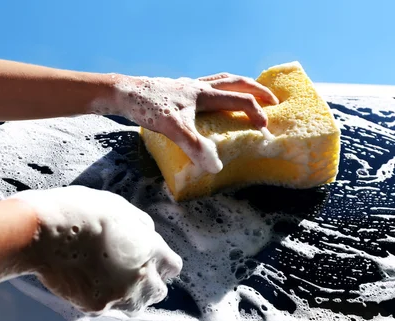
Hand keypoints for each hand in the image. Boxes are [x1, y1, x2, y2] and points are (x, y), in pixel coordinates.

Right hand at [11, 186, 181, 315]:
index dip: (161, 264)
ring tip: (110, 281)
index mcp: (151, 249)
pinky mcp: (96, 307)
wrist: (43, 232)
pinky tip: (88, 282)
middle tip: (129, 273)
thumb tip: (146, 236)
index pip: (172, 267)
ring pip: (135, 307)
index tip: (151, 262)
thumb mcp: (119, 208)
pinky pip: (107, 309)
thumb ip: (140, 227)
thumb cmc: (80, 211)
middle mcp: (141, 277)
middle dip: (148, 284)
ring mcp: (119, 295)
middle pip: (158, 292)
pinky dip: (102, 299)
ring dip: (128, 297)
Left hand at [113, 73, 278, 173]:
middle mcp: (199, 86)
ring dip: (239, 85)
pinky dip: (218, 90)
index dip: (256, 114)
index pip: (239, 100)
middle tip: (273, 100)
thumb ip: (195, 146)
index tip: (266, 129)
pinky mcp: (177, 90)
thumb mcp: (172, 129)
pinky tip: (211, 101)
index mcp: (203, 93)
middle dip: (257, 90)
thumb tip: (216, 167)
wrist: (122, 93)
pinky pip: (206, 85)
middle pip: (236, 82)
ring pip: (221, 80)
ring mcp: (188, 86)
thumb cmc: (147, 107)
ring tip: (248, 94)